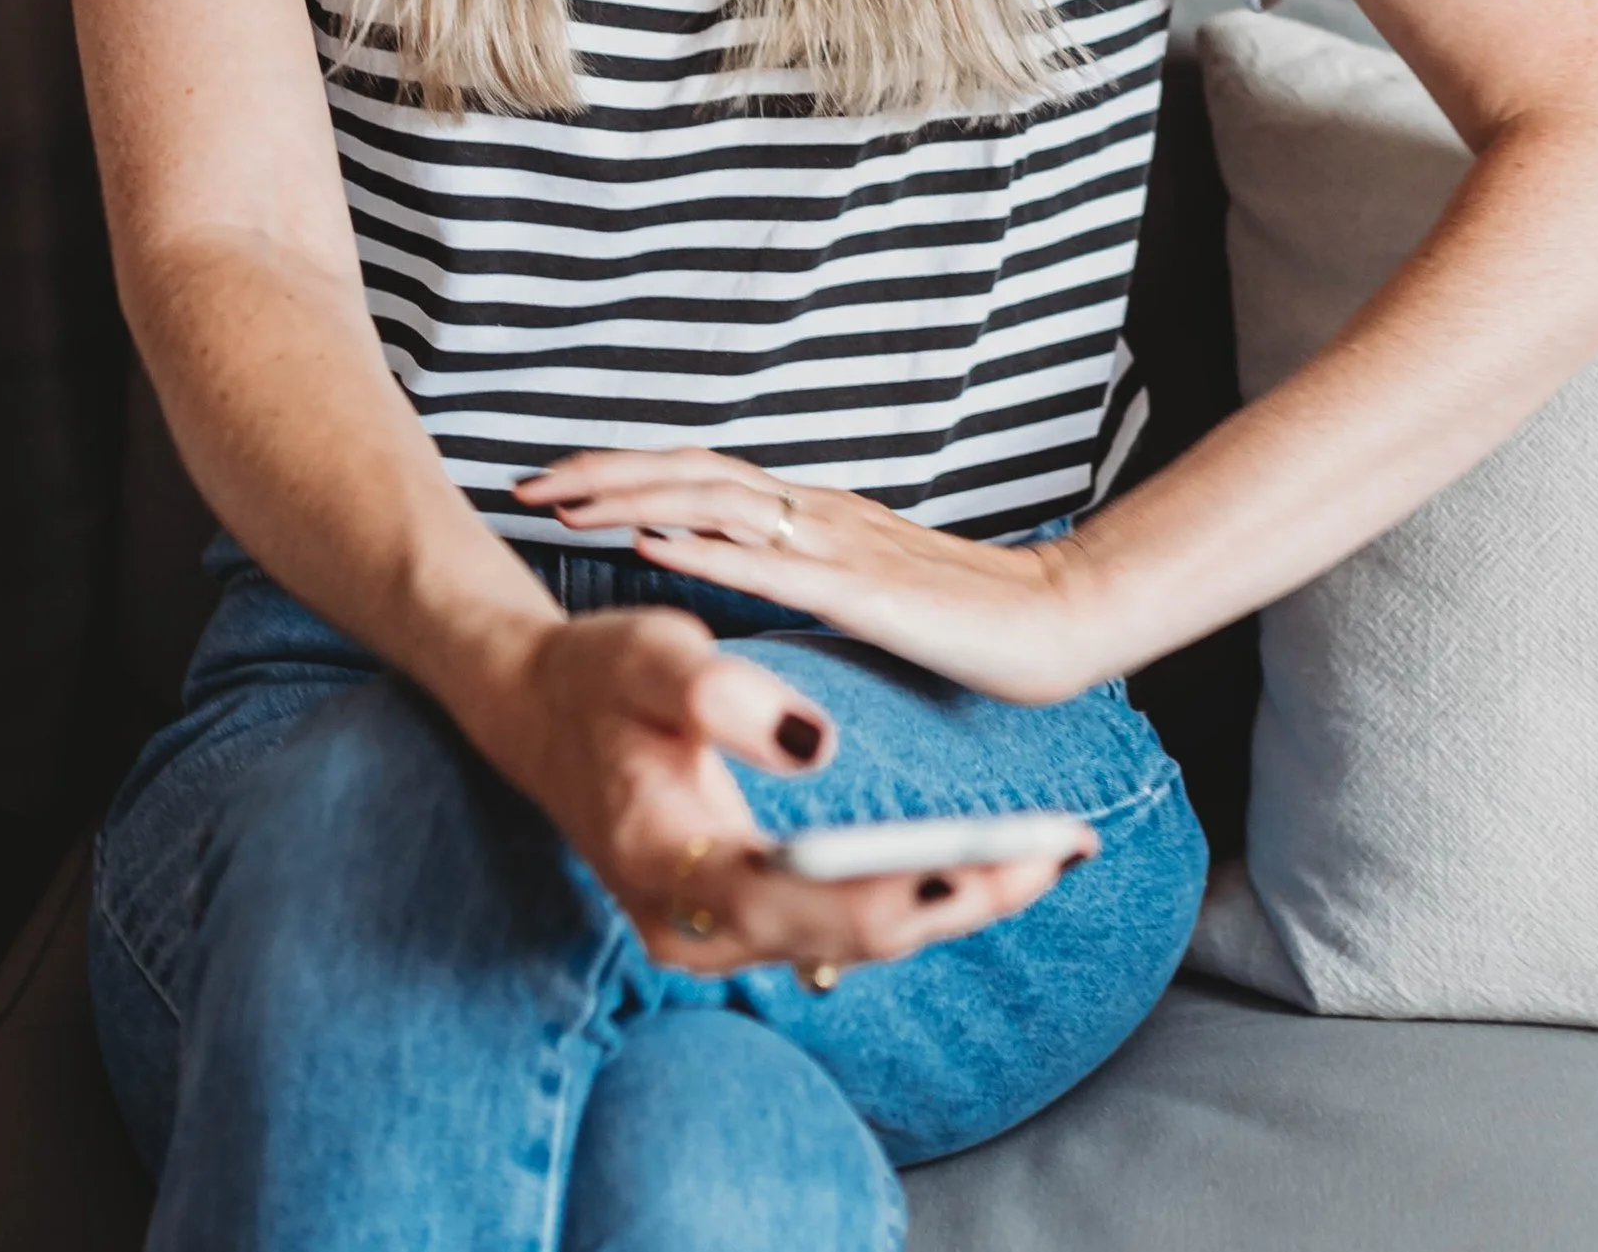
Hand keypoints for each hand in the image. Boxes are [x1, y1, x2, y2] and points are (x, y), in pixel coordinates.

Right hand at [475, 602, 1085, 978]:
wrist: (535, 709)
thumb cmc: (596, 675)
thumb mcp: (650, 656)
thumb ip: (723, 693)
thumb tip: (817, 742)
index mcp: (675, 869)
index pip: (820, 902)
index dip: (917, 881)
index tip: (1006, 854)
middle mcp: (698, 930)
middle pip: (855, 937)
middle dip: (964, 893)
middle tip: (1061, 852)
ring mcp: (719, 933)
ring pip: (856, 941)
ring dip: (952, 898)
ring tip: (1047, 857)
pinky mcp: (742, 914)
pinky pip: (841, 923)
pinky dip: (914, 892)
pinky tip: (982, 862)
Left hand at [511, 450, 1116, 704]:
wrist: (1059, 620)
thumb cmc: (973, 614)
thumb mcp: (872, 589)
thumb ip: (816, 573)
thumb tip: (754, 575)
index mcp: (818, 515)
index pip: (706, 477)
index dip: (631, 473)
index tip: (561, 482)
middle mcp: (818, 514)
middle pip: (693, 474)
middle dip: (606, 474)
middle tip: (529, 481)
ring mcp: (838, 545)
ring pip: (716, 502)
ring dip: (634, 496)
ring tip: (563, 502)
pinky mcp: (860, 590)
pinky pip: (767, 561)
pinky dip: (701, 544)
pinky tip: (652, 541)